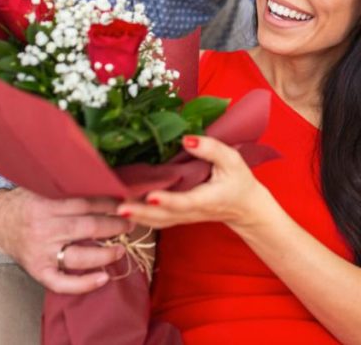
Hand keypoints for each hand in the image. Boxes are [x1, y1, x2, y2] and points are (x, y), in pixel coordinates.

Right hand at [0, 188, 133, 293]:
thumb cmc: (23, 201)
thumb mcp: (41, 186)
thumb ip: (66, 187)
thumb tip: (101, 182)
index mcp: (45, 206)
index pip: (85, 205)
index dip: (108, 204)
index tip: (125, 204)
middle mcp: (44, 230)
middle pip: (87, 228)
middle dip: (113, 226)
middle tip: (130, 224)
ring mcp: (41, 253)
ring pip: (79, 257)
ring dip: (105, 254)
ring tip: (121, 250)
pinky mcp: (38, 270)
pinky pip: (62, 283)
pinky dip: (84, 284)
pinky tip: (103, 278)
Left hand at [116, 135, 270, 231]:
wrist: (245, 207)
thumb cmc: (239, 180)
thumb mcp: (232, 160)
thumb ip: (211, 149)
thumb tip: (186, 139)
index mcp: (207, 199)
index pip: (185, 202)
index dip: (168, 200)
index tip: (151, 196)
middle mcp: (192, 212)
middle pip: (164, 216)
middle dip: (141, 213)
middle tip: (119, 207)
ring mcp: (183, 217)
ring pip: (157, 221)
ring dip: (136, 217)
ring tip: (114, 208)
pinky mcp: (177, 217)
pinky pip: (157, 221)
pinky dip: (140, 218)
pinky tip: (123, 210)